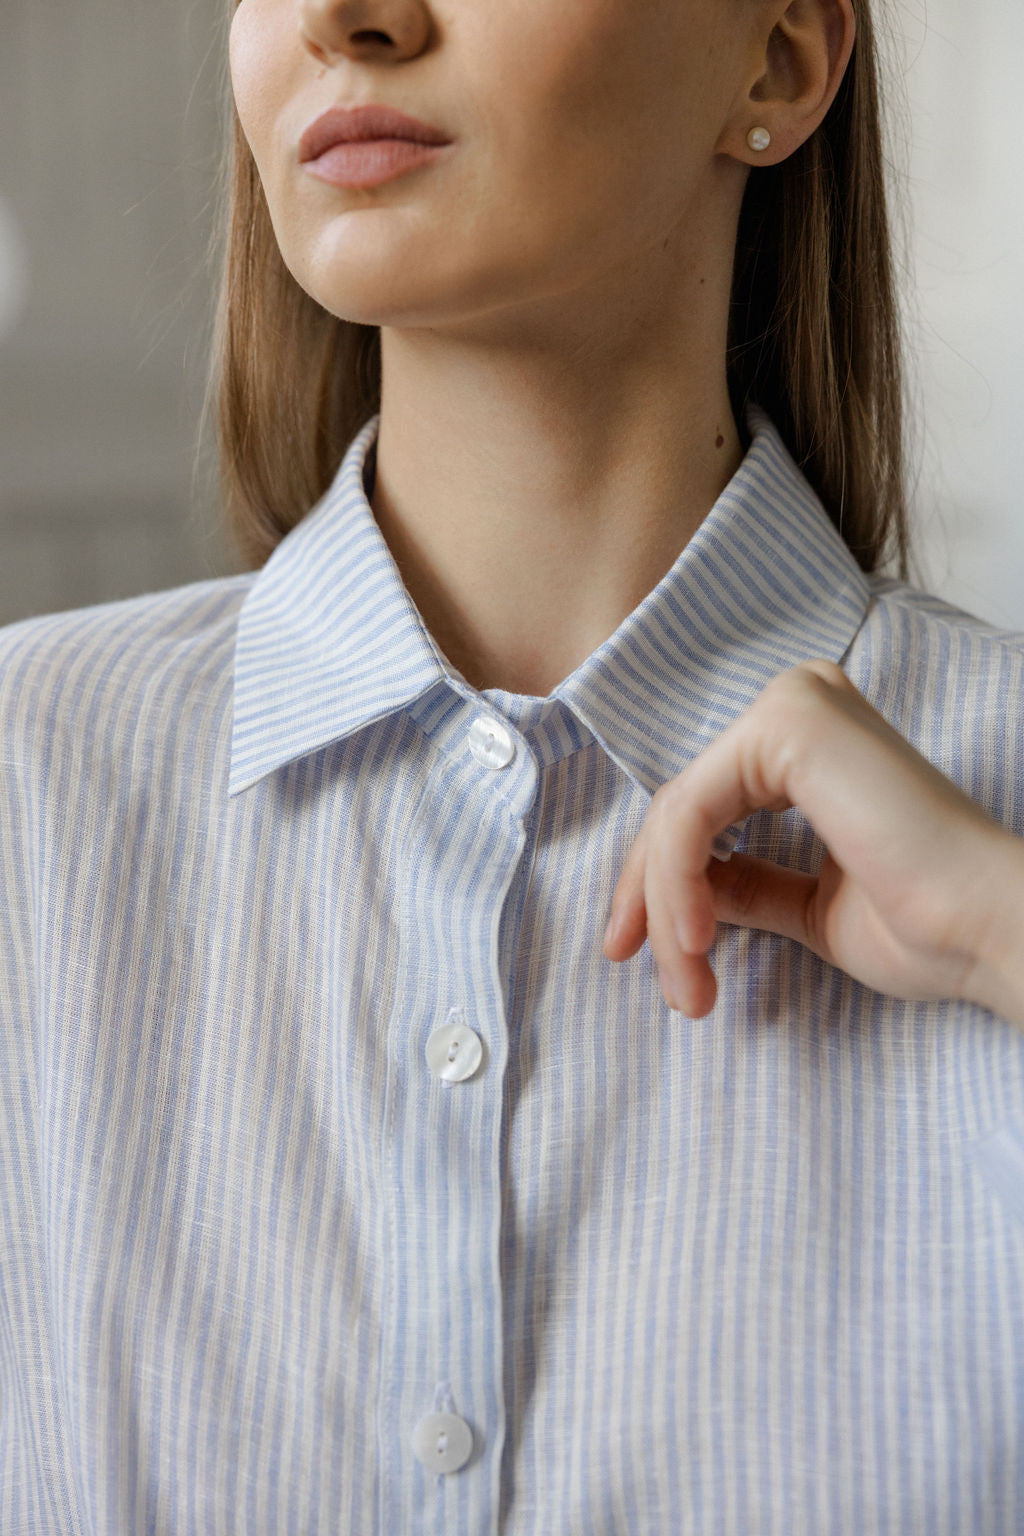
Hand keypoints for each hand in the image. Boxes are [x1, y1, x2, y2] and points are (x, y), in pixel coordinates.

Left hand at [602, 659, 1023, 1023]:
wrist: (989, 934)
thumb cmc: (926, 927)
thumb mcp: (807, 906)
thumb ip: (746, 884)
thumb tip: (683, 888)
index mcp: (808, 742)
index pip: (700, 806)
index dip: (657, 883)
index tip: (640, 954)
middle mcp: (799, 705)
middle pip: (680, 807)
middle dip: (649, 898)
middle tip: (645, 972)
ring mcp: (793, 706)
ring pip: (678, 815)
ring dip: (667, 907)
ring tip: (687, 985)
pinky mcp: (788, 725)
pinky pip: (692, 812)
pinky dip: (678, 882)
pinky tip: (695, 940)